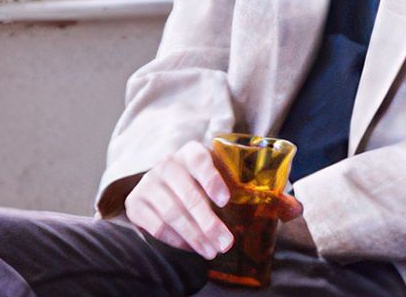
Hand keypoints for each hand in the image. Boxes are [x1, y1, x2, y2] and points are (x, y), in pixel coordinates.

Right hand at [124, 141, 233, 258]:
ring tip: (211, 251)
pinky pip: (156, 226)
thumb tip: (270, 204)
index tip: (225, 201)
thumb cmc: (200, 183)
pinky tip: (192, 248)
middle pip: (188, 194)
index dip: (212, 180)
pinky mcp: (135, 203)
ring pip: (172, 213)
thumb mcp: (216, 175)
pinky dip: (176, 240)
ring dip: (194, 236)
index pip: (200, 160)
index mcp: (190, 153)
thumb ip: (236, 183)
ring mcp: (148, 183)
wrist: (162, 187)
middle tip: (226, 243)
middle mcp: (166, 164)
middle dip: (208, 223)